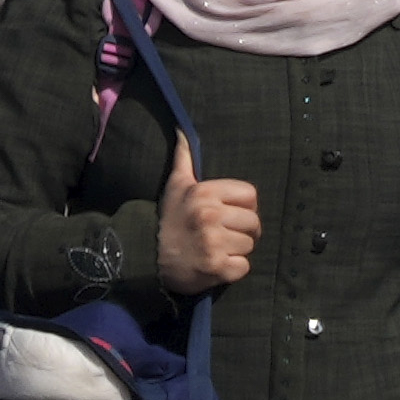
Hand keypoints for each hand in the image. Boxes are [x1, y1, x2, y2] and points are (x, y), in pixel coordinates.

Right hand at [154, 165, 262, 291]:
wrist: (146, 256)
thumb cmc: (168, 219)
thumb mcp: (176, 185)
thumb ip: (185, 158)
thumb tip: (182, 129)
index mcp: (205, 193)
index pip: (250, 195)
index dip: (244, 206)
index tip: (230, 214)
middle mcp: (210, 215)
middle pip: (253, 222)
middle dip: (242, 231)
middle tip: (223, 235)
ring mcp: (213, 242)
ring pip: (249, 245)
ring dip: (237, 250)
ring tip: (216, 249)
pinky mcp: (215, 267)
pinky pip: (243, 267)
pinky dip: (233, 269)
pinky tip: (216, 264)